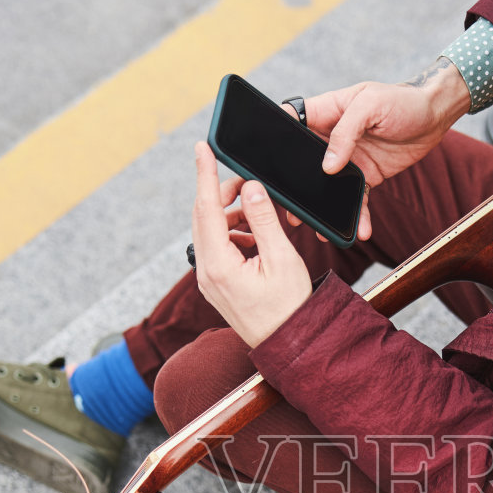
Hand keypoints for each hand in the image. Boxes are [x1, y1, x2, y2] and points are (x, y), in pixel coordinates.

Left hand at [191, 142, 312, 348]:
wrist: (289, 345)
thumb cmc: (290, 307)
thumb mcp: (281, 259)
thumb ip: (263, 220)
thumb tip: (251, 189)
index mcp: (219, 265)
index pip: (206, 208)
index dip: (204, 173)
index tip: (202, 147)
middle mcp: (205, 272)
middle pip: (203, 216)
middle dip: (222, 193)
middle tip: (247, 182)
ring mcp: (207, 279)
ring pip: (209, 231)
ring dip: (230, 215)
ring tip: (258, 214)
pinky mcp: (215, 283)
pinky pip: (216, 247)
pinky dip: (233, 233)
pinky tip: (255, 237)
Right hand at [282, 59, 470, 241]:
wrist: (435, 116)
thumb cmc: (401, 100)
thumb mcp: (370, 105)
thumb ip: (346, 132)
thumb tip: (328, 166)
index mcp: (326, 112)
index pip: (292, 124)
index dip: (278, 141)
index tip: (269, 165)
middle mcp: (332, 137)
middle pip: (305, 164)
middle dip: (297, 188)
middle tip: (291, 212)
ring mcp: (349, 159)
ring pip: (329, 188)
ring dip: (324, 210)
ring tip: (319, 231)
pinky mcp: (366, 176)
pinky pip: (357, 199)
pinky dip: (358, 217)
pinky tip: (360, 232)